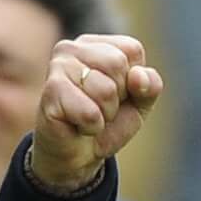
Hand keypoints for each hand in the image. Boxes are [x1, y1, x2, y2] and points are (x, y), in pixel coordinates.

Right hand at [29, 34, 161, 194]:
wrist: (78, 156)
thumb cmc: (106, 123)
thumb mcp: (139, 103)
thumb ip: (150, 85)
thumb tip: (138, 77)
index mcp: (95, 44)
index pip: (132, 50)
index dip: (133, 81)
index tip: (117, 95)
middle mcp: (72, 48)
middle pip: (118, 64)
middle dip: (118, 97)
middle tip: (101, 109)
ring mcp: (58, 67)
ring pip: (105, 90)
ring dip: (105, 114)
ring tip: (89, 117)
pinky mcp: (50, 92)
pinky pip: (90, 113)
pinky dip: (92, 127)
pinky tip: (78, 126)